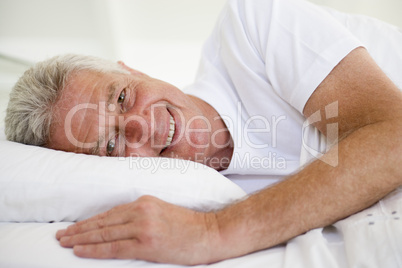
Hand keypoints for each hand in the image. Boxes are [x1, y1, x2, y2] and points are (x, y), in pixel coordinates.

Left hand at [56, 195, 221, 264]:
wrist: (210, 233)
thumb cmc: (189, 226)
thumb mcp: (163, 212)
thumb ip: (141, 215)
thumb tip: (118, 226)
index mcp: (144, 202)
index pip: (109, 213)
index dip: (89, 222)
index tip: (74, 227)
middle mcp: (141, 211)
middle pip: (102, 222)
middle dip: (78, 230)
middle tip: (60, 236)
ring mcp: (143, 226)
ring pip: (104, 233)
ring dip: (80, 238)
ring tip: (64, 242)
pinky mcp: (147, 243)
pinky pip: (114, 247)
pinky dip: (94, 249)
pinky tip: (79, 250)